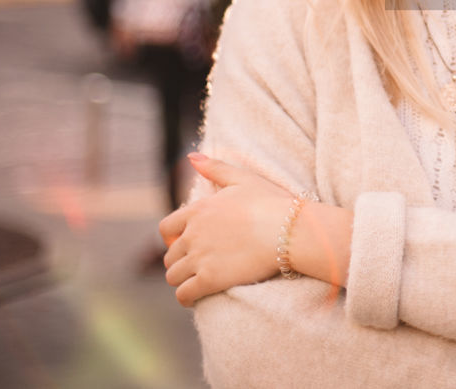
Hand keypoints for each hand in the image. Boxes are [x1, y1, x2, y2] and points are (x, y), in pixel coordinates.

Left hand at [159, 153, 291, 306]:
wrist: (289, 230)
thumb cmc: (272, 202)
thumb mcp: (244, 178)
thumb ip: (215, 168)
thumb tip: (190, 156)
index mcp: (198, 211)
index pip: (166, 228)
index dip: (173, 237)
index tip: (185, 243)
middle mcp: (193, 234)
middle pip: (170, 255)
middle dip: (180, 260)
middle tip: (196, 264)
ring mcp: (200, 258)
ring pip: (173, 276)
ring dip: (182, 279)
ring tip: (197, 281)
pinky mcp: (210, 279)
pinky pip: (184, 294)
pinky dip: (186, 298)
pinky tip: (195, 297)